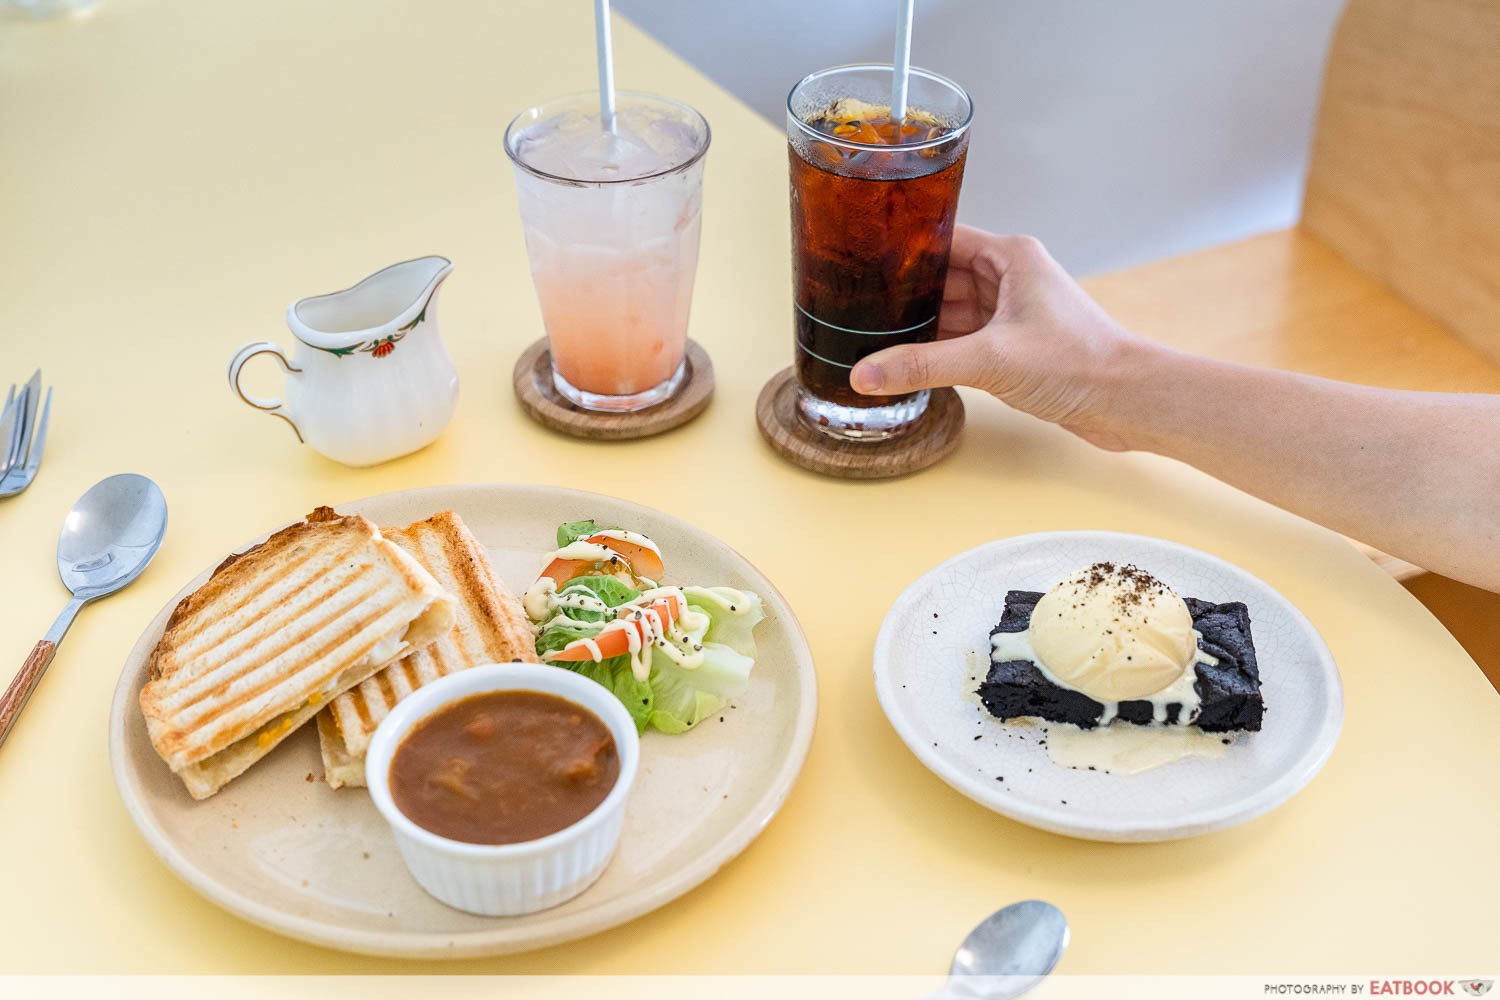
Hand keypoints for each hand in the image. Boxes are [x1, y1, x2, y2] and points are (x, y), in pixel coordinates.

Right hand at [850, 226, 1143, 449]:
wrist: (1125, 401)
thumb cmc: (1079, 363)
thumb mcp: (989, 359)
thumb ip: (922, 365)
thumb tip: (865, 374)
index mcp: (1010, 257)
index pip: (942, 239)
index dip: (903, 250)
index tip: (861, 260)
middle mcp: (1010, 277)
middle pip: (941, 278)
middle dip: (904, 295)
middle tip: (855, 307)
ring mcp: (1012, 313)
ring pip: (950, 312)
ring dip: (920, 327)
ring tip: (872, 338)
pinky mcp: (1013, 346)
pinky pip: (963, 340)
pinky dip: (939, 351)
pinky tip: (908, 363)